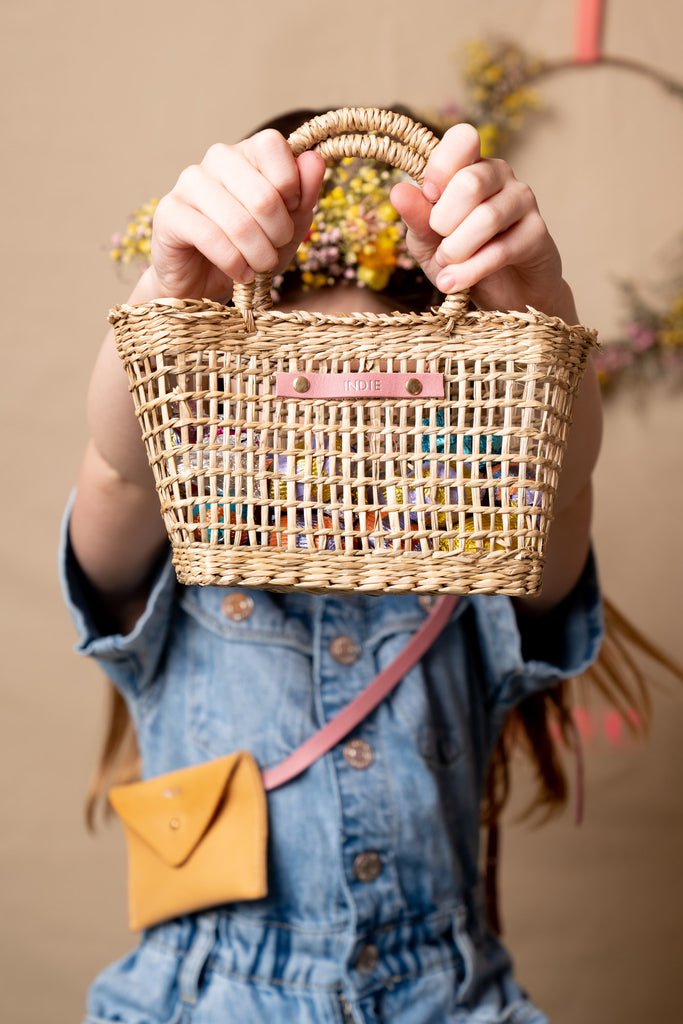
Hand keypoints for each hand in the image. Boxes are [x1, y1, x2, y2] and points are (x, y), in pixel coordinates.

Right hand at [149, 130, 325, 298]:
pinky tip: (241, 274)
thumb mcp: (290, 226)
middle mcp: (216, 159)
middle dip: (278, 234)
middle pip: (263, 194)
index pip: (272, 145)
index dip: (291, 187)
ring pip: (239, 221)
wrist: (207, 281)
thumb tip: (315, 160)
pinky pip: (211, 238)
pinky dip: (234, 263)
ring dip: (258, 254)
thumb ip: (305, 194)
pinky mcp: (169, 213)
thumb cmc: (251, 249)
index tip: (290, 214)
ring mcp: (190, 183)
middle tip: (274, 251)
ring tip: (259, 267)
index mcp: (247, 153)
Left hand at [391, 124, 574, 319]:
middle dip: (444, 222)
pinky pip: (500, 250)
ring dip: (456, 251)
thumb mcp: (428, 241)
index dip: (439, 168)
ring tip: (447, 266)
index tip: (429, 197)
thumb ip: (417, 217)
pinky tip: (453, 283)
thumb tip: (398, 191)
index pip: (462, 139)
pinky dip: (470, 271)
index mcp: (470, 165)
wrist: (503, 293)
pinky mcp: (538, 232)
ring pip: (486, 218)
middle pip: (469, 183)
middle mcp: (499, 174)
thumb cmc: (463, 258)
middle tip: (440, 243)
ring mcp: (522, 200)